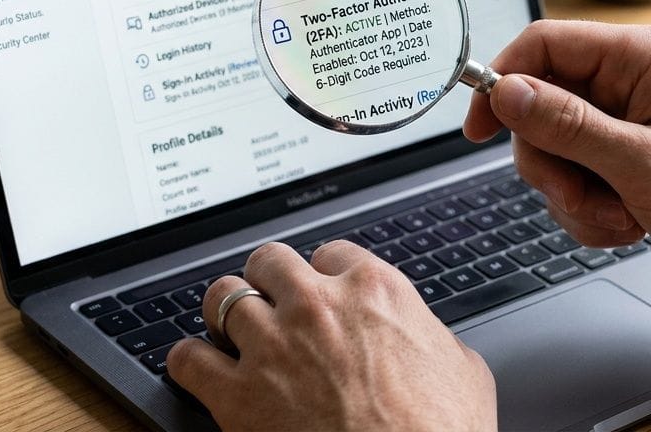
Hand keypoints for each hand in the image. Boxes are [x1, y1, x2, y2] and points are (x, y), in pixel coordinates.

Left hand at [167, 240, 496, 431]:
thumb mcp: (463, 370)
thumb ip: (430, 335)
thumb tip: (423, 337)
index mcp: (375, 291)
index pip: (331, 254)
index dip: (324, 277)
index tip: (321, 294)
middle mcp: (317, 306)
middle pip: (269, 262)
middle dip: (268, 283)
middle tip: (271, 305)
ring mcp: (272, 347)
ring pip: (223, 297)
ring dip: (225, 315)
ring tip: (230, 332)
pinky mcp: (237, 396)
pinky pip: (186, 358)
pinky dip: (189, 362)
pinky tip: (200, 371)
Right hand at [464, 20, 650, 292]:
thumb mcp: (642, 163)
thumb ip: (568, 126)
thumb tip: (509, 93)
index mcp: (639, 57)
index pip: (544, 45)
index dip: (503, 82)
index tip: (478, 127)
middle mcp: (627, 82)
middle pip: (538, 107)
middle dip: (551, 164)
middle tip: (578, 194)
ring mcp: (623, 122)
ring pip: (551, 150)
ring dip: (572, 195)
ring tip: (617, 214)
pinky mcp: (621, 158)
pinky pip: (571, 178)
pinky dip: (587, 209)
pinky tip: (626, 222)